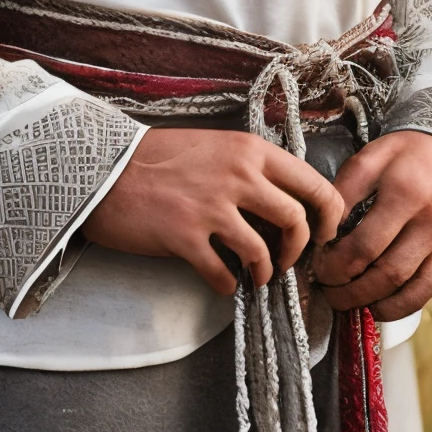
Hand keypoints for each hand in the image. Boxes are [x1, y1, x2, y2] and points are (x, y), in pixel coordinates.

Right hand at [82, 127, 344, 295]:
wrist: (103, 167)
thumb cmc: (157, 158)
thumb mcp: (213, 147)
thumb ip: (248, 168)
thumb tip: (280, 203)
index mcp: (248, 150)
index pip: (312, 182)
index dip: (328, 214)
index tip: (324, 232)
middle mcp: (237, 175)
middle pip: (297, 221)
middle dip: (298, 249)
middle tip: (286, 260)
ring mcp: (211, 207)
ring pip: (264, 253)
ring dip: (265, 272)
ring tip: (255, 276)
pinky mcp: (186, 237)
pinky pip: (224, 274)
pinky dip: (228, 284)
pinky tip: (221, 280)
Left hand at [311, 131, 431, 321]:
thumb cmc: (405, 153)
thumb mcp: (369, 157)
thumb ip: (344, 192)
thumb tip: (324, 232)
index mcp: (404, 193)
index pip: (365, 245)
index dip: (336, 264)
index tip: (319, 267)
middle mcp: (430, 221)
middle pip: (385, 273)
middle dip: (350, 290)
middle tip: (327, 291)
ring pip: (406, 288)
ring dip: (371, 302)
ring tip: (346, 301)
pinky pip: (427, 291)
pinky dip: (400, 306)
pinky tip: (378, 306)